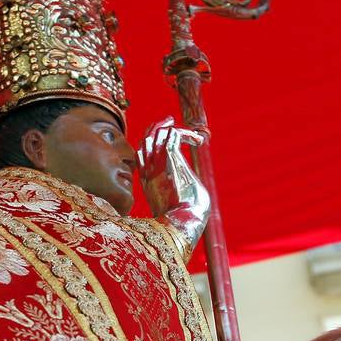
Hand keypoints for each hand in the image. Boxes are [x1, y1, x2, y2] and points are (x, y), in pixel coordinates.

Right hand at [138, 117, 210, 256]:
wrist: (182, 221)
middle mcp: (149, 170)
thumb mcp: (173, 205)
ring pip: (158, 135)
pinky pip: (173, 136)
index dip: (151, 141)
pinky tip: (198, 141)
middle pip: (145, 140)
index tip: (166, 136)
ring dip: (173, 127)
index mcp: (148, 180)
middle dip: (157, 127)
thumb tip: (185, 197)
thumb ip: (174, 195)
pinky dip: (186, 133)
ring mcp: (158, 164)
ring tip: (188, 130)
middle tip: (170, 119)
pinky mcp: (170, 160)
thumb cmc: (183, 219)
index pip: (142, 152)